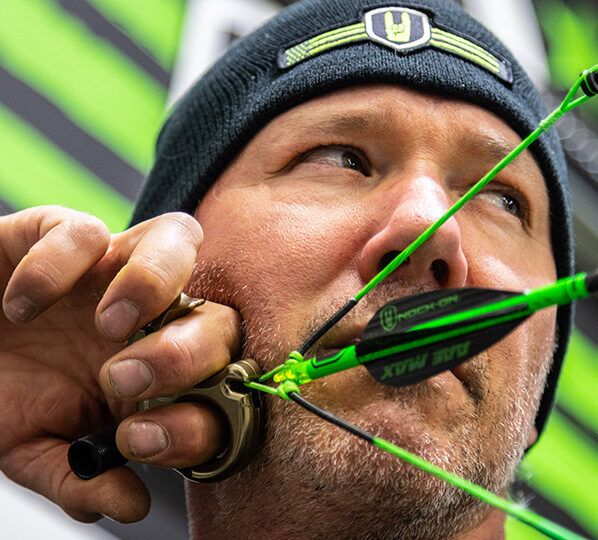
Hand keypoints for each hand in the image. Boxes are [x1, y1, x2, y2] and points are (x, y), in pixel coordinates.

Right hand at [0, 206, 239, 522]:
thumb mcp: (34, 446)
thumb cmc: (3, 392)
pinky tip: (20, 306)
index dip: (199, 420)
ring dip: (154, 283)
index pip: (220, 390)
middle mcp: (152, 318)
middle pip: (220, 318)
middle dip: (186, 352)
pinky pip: (87, 230)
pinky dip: (57, 265)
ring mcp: (114, 270)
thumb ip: (80, 476)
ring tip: (106, 325)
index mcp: (159, 375)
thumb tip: (131, 506)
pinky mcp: (63, 235)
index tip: (138, 442)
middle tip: (122, 379)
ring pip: (180, 240)